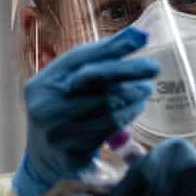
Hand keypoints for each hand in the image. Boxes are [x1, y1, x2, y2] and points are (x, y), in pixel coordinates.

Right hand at [13, 27, 159, 195]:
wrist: (44, 162)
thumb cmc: (62, 114)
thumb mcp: (68, 86)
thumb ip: (97, 62)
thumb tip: (140, 34)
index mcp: (42, 83)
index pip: (80, 57)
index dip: (113, 46)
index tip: (142, 38)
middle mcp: (44, 106)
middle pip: (95, 79)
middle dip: (129, 70)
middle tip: (153, 68)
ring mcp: (56, 132)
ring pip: (106, 107)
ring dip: (133, 97)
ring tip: (145, 90)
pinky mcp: (71, 154)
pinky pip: (108, 130)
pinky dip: (127, 116)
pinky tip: (136, 109)